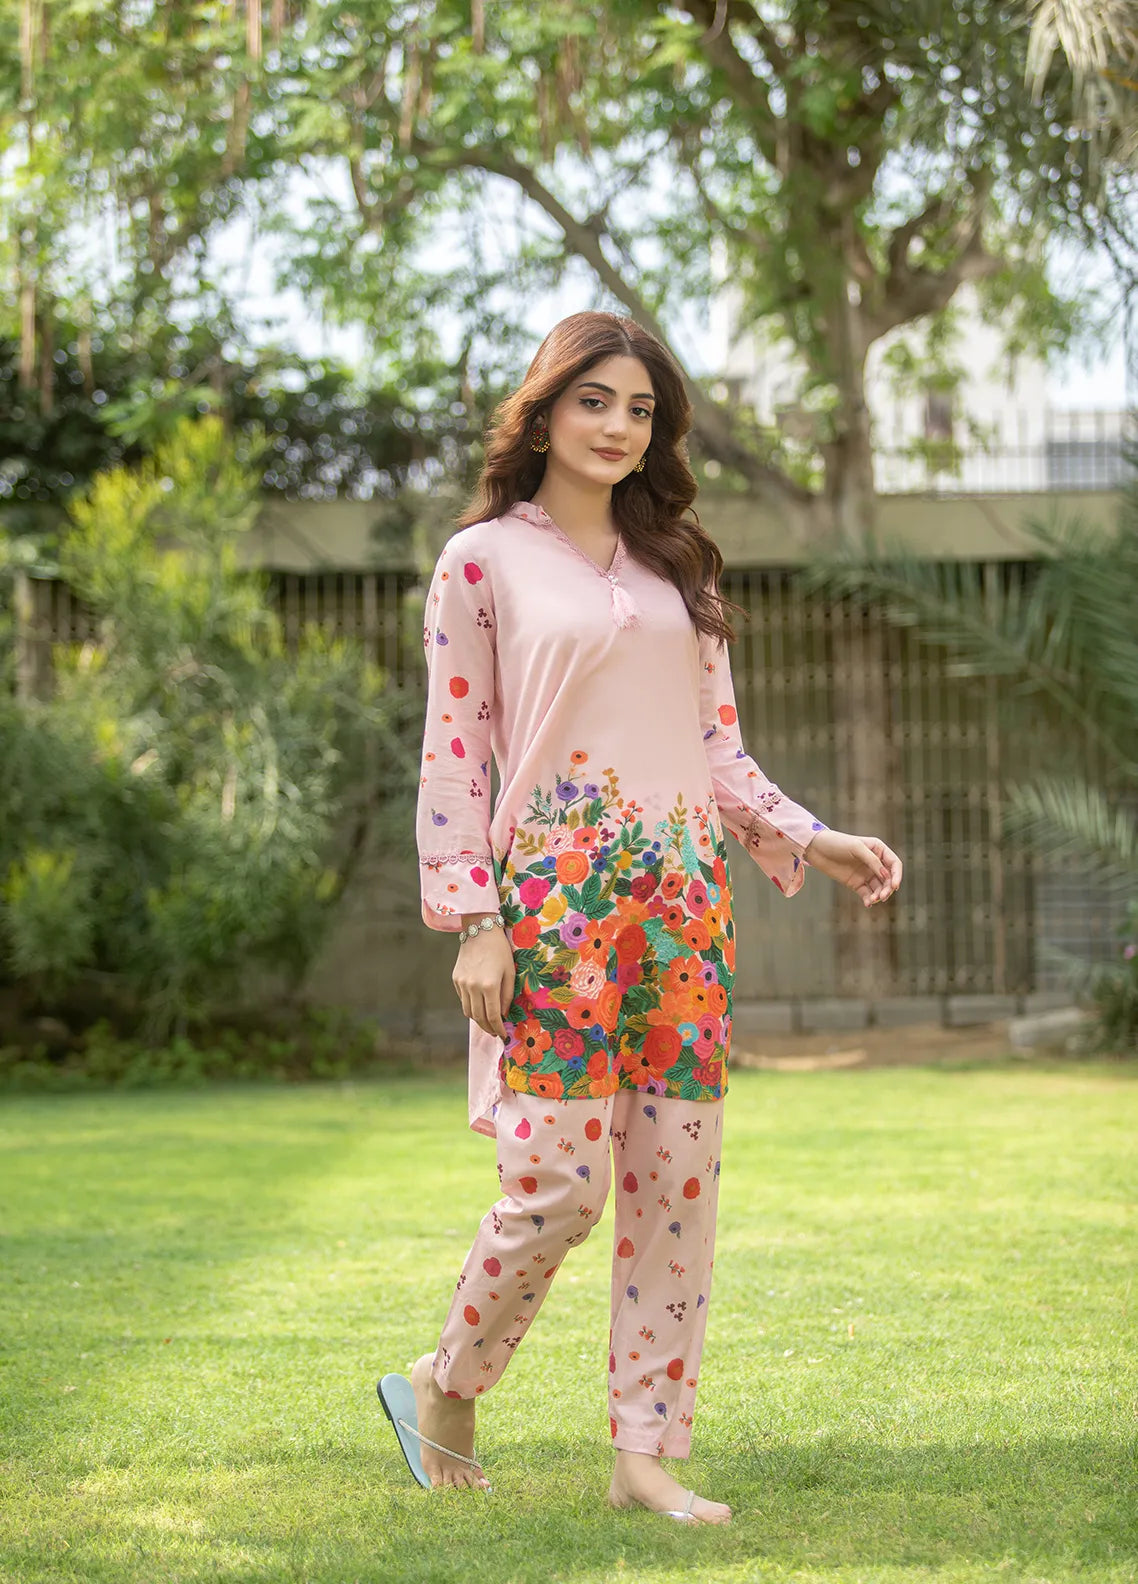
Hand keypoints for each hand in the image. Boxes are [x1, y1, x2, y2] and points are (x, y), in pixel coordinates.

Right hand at [453, 924, 515, 1039]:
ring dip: (478, 1020)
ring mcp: (462, 983)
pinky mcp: (455, 979)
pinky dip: (471, 1006)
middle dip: (488, 1028)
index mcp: (489, 985)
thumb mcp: (510, 972)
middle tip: (496, 1033)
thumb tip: (504, 1014)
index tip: (504, 1035)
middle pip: (478, 1017)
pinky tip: (480, 1005)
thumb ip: (507, 995)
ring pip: (468, 1011)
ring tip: (488, 1022)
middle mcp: (473, 986)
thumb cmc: (500, 950)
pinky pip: (463, 999)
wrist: (480, 931)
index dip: (499, 1028)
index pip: (493, 1016)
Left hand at [802, 829, 901, 907]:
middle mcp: (874, 862)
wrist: (816, 849)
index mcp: (878, 850)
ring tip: (873, 900)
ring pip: (879, 888)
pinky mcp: (856, 883)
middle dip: (888, 888)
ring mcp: (865, 874)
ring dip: (879, 895)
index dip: (897, 875)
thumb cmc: (837, 843)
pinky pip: (867, 894)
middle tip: (882, 896)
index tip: (895, 886)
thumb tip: (886, 875)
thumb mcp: (856, 848)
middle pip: (888, 878)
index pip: (894, 864)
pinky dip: (869, 899)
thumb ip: (872, 861)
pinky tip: (868, 903)